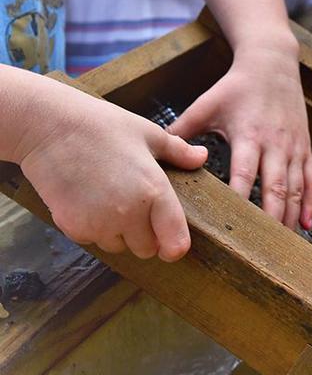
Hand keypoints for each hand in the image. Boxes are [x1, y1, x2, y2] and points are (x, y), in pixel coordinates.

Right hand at [15, 81, 207, 260]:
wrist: (47, 126)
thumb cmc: (100, 125)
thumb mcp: (148, 133)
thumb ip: (178, 152)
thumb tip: (201, 157)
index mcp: (154, 192)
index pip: (175, 243)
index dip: (175, 245)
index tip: (171, 242)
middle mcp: (128, 213)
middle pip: (146, 249)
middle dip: (144, 235)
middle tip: (134, 208)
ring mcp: (98, 222)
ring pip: (118, 246)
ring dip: (117, 233)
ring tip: (108, 200)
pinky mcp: (72, 226)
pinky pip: (90, 240)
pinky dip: (91, 228)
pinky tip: (86, 201)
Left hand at [167, 47, 311, 230]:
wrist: (273, 64)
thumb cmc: (235, 87)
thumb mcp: (206, 104)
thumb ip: (182, 130)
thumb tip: (156, 154)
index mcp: (248, 134)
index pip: (244, 174)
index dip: (241, 199)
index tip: (233, 224)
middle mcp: (275, 144)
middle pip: (275, 188)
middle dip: (270, 218)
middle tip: (262, 247)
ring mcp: (294, 148)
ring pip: (295, 188)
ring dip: (290, 216)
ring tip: (283, 244)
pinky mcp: (305, 148)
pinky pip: (311, 180)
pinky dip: (310, 203)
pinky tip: (306, 224)